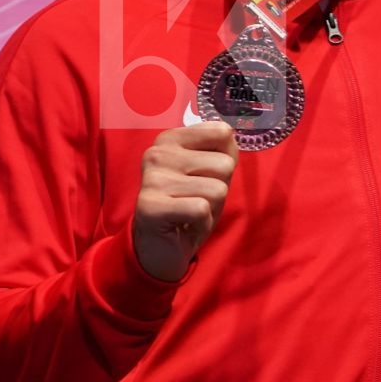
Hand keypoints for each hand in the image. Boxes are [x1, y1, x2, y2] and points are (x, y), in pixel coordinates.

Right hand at [132, 122, 238, 281]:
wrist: (160, 247)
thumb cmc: (189, 204)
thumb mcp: (211, 172)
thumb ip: (223, 149)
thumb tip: (229, 134)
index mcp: (170, 139)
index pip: (222, 133)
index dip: (225, 160)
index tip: (205, 175)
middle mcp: (157, 153)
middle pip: (224, 164)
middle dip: (219, 187)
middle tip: (197, 199)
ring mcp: (152, 179)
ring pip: (217, 189)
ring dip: (211, 208)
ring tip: (191, 212)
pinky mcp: (151, 206)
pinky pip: (201, 209)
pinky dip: (202, 222)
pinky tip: (185, 223)